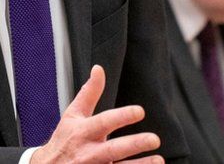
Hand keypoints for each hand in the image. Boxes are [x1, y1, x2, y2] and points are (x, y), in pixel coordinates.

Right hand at [30, 65, 162, 163]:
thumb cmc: (64, 139)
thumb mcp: (72, 115)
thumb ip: (89, 93)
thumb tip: (99, 69)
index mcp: (83, 132)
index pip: (104, 122)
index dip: (122, 116)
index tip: (140, 111)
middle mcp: (89, 152)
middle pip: (113, 149)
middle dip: (134, 144)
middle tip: (154, 139)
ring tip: (159, 160)